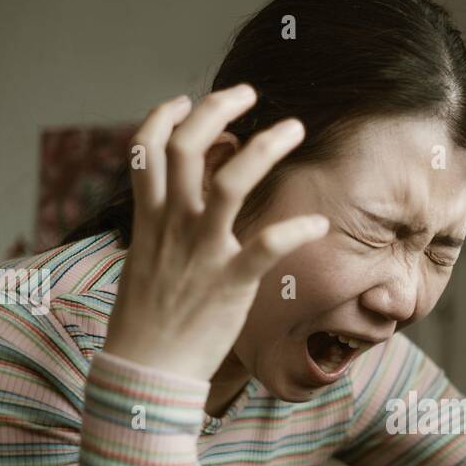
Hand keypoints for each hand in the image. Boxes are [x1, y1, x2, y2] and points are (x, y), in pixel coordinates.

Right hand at [104, 86, 329, 380]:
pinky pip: (269, 245)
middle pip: (189, 146)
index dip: (165, 116)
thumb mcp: (146, 264)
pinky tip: (320, 223)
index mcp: (149, 219)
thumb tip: (187, 204)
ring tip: (294, 129)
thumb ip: (164, 229)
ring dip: (265, 147)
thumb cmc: (148, 323)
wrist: (145, 373)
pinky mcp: (230, 283)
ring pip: (230, 181)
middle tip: (248, 93)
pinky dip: (297, 229)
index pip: (145, 148)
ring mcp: (202, 252)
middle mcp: (173, 226)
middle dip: (218, 108)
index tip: (186, 101)